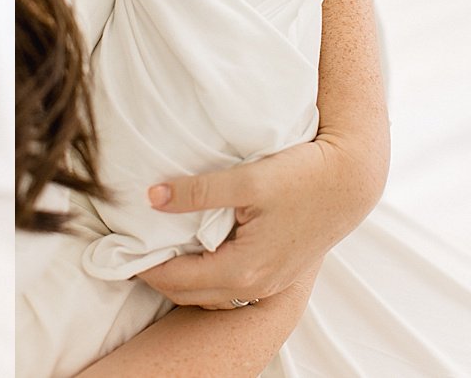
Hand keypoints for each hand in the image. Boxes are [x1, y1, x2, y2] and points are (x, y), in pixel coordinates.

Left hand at [138, 140, 351, 307]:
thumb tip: (151, 198)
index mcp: (244, 269)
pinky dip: (206, 275)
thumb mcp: (246, 179)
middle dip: (156, 277)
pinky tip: (196, 250)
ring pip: (210, 294)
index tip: (117, 251)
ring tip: (157, 250)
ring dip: (181, 278)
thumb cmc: (303, 176)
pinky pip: (230, 286)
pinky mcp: (279, 273)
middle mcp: (257, 286)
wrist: (353, 179)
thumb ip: (198, 191)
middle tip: (128, 254)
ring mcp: (271, 283)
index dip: (143, 267)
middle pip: (189, 294)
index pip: (176, 279)